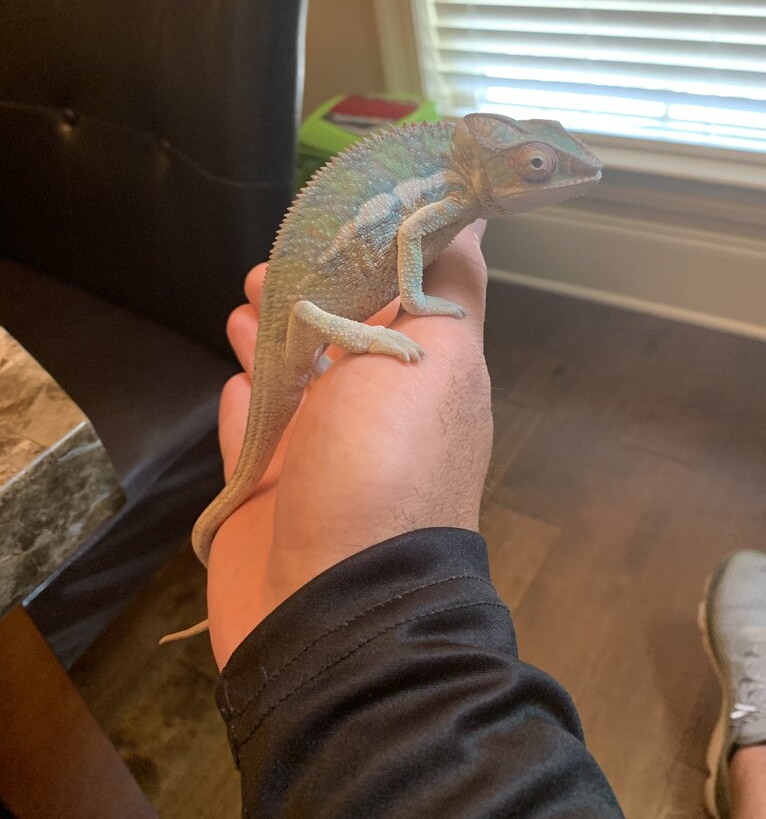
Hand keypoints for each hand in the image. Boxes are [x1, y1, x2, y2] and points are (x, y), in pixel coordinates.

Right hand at [207, 221, 491, 668]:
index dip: (375, 253)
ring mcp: (319, 455)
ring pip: (293, 380)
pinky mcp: (266, 490)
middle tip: (268, 269)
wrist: (334, 606)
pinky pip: (254, 435)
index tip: (338, 215)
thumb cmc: (384, 466)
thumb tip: (478, 212)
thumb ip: (448, 284)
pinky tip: (235, 383)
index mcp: (424, 375)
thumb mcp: (436, 356)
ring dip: (271, 342)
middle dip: (309, 296)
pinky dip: (247, 405)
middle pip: (341, 335)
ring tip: (243, 309)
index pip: (404, 297)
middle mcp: (376, 411)